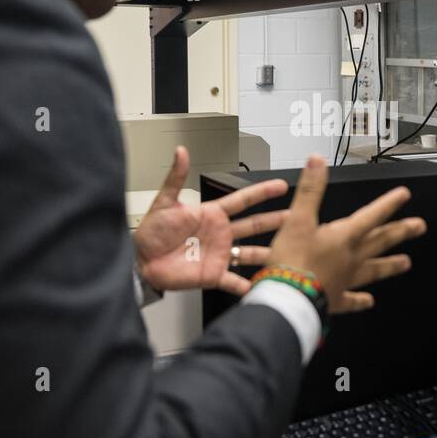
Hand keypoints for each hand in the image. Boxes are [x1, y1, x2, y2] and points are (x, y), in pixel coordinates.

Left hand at [134, 146, 289, 295]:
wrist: (139, 260)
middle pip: (253, 225)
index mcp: (211, 215)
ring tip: (288, 253)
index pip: (242, 200)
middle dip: (275, 221)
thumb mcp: (164, 202)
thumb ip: (176, 177)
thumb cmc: (150, 232)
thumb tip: (180, 151)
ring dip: (268, 253)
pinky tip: (261, 286)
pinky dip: (247, 286)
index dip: (261, 193)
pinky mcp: (212, 274)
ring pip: (250, 253)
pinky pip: (234, 282)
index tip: (280, 186)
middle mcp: (219, 234)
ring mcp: (218, 254)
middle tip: (297, 217)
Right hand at [266, 154, 425, 312]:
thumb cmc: (293, 261)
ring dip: (390, 265)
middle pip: (381, 242)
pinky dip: (360, 300)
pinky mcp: (335, 300)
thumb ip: (310, 190)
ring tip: (406, 263)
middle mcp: (350, 258)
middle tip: (420, 227)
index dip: (389, 203)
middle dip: (401, 232)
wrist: (288, 299)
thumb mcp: (298, 220)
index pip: (372, 215)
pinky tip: (368, 301)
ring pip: (374, 270)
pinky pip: (352, 300)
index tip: (404, 195)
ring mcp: (345, 280)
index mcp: (344, 237)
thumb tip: (317, 162)